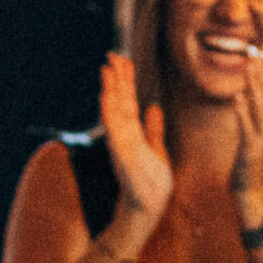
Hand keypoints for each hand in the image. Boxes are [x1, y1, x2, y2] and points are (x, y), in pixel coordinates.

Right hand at [98, 52, 172, 223]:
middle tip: (112, 54)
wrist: (148, 208)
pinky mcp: (122, 156)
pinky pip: (114, 131)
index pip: (128, 100)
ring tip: (106, 70)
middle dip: (116, 78)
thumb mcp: (157, 149)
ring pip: (114, 112)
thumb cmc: (151, 182)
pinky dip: (109, 114)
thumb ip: (154, 129)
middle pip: (120, 101)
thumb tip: (154, 107)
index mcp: (133, 132)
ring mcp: (121, 144)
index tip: (123, 59)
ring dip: (110, 90)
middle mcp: (124, 135)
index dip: (126, 80)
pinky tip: (105, 99)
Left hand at [227, 45, 262, 216]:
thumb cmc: (254, 159)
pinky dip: (242, 111)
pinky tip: (236, 97)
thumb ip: (262, 111)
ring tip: (248, 66)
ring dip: (255, 84)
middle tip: (253, 51)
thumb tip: (254, 87)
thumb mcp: (262, 132)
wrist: (255, 190)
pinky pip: (247, 126)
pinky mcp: (251, 149)